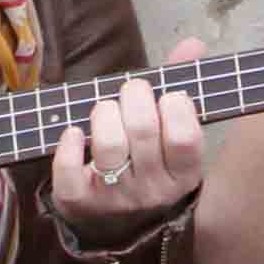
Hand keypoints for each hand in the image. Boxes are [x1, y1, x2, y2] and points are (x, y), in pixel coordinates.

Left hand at [48, 71, 205, 237]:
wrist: (115, 219)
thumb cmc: (146, 161)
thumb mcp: (170, 132)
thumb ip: (182, 86)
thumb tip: (193, 44)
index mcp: (184, 174)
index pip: (185, 137)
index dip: (174, 106)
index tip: (166, 95)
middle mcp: (153, 190)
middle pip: (143, 130)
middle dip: (133, 96)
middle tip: (130, 92)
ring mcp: (116, 197)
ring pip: (108, 144)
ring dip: (103, 113)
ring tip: (105, 110)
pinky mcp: (80, 201)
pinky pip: (70, 171)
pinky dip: (69, 145)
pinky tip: (74, 133)